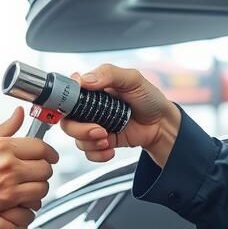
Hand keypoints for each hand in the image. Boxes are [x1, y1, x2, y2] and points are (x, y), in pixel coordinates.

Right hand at [0, 108, 57, 221]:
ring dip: (40, 185)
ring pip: (43, 184)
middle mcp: (8, 163)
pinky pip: (34, 199)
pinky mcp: (8, 200)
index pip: (40, 146)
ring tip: (31, 183)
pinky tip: (24, 195)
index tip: (50, 156)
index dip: (50, 152)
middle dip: (45, 168)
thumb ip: (5, 128)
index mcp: (2, 145)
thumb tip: (20, 113)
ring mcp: (9, 182)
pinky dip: (33, 199)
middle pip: (46, 166)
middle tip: (38, 170)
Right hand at [59, 64, 182, 166]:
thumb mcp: (133, 79)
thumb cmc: (149, 98)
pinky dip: (97, 154)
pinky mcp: (101, 141)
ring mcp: (95, 125)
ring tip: (107, 139)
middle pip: (67, 121)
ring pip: (76, 139)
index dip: (65, 102)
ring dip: (90, 143)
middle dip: (79, 130)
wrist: (162, 125)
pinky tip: (110, 149)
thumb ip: (109, 74)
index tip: (74, 109)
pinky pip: (88, 152)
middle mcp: (91, 107)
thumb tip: (84, 80)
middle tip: (99, 130)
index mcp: (93, 88)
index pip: (67, 94)